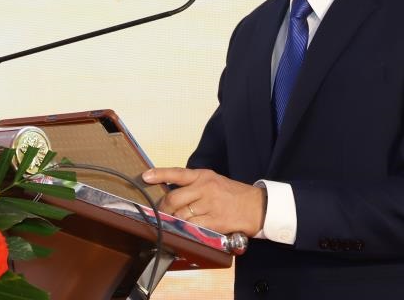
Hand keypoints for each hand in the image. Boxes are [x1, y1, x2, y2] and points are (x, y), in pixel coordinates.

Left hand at [141, 167, 264, 236]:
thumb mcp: (215, 182)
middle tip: (159, 215)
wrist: (258, 206)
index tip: (145, 176)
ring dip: (172, 222)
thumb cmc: (234, 195)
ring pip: (180, 214)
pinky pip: (193, 227)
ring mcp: (210, 204)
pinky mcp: (215, 221)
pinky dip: (185, 230)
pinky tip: (183, 231)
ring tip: (169, 224)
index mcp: (204, 176)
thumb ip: (195, 186)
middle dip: (162, 209)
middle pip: (173, 198)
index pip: (177, 173)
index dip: (159, 174)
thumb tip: (172, 196)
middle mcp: (205, 188)